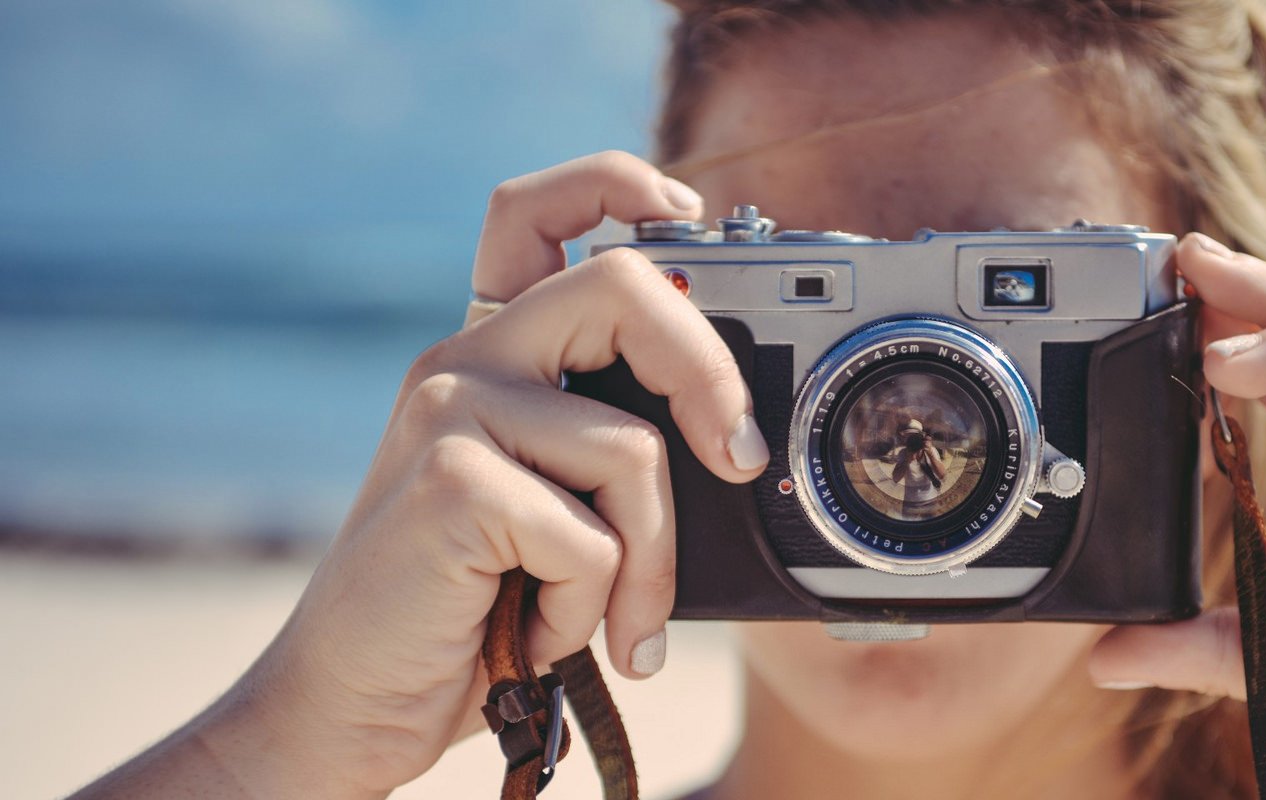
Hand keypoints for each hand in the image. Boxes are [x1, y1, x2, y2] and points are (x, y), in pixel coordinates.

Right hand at [225, 152, 768, 793]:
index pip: (531, 214)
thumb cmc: (469, 610)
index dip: (612, 184)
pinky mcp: (451, 481)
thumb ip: (607, 449)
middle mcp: (462, 362)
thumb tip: (736, 438)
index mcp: (487, 355)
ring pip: (632, 449)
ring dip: (647, 563)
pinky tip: (535, 631)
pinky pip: (592, 537)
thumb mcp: (549, 510)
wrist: (353, 703)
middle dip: (711, 372)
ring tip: (605, 617)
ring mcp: (449, 413)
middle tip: (742, 460)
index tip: (685, 211)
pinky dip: (590, 608)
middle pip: (621, 285)